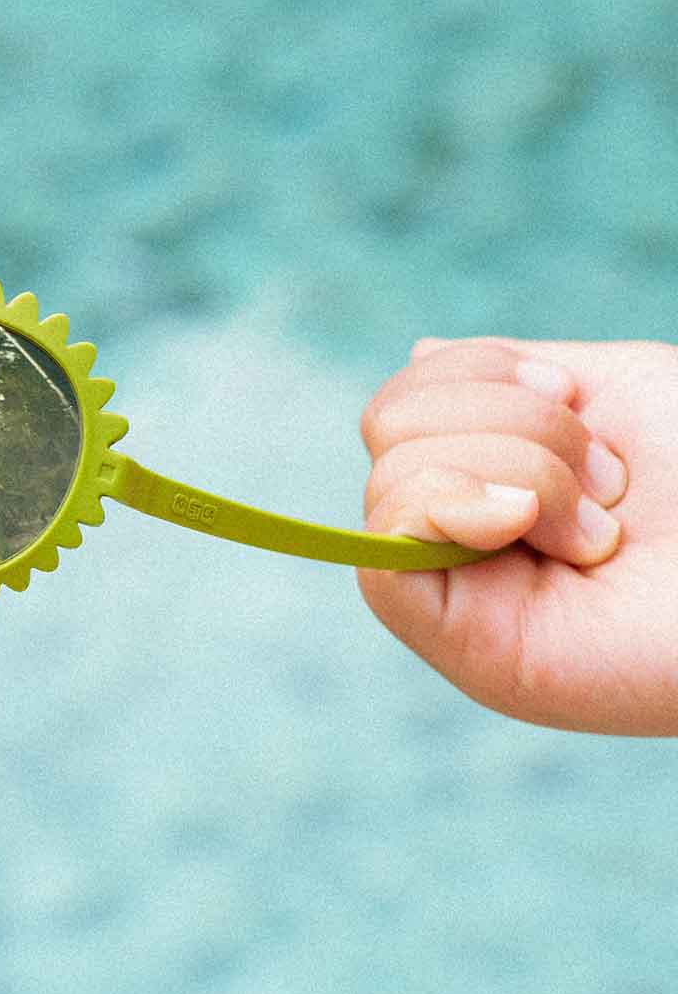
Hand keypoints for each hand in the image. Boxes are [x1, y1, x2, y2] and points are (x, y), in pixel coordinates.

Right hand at [359, 336, 677, 735]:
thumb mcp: (607, 392)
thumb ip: (507, 374)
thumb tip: (417, 353)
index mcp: (486, 481)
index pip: (403, 402)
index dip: (477, 372)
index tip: (573, 396)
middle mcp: (457, 538)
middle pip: (387, 427)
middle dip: (510, 421)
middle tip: (607, 480)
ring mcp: (450, 594)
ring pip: (391, 479)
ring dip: (520, 470)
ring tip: (601, 530)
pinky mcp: (455, 640)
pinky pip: (384, 554)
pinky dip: (452, 507)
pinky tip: (526, 524)